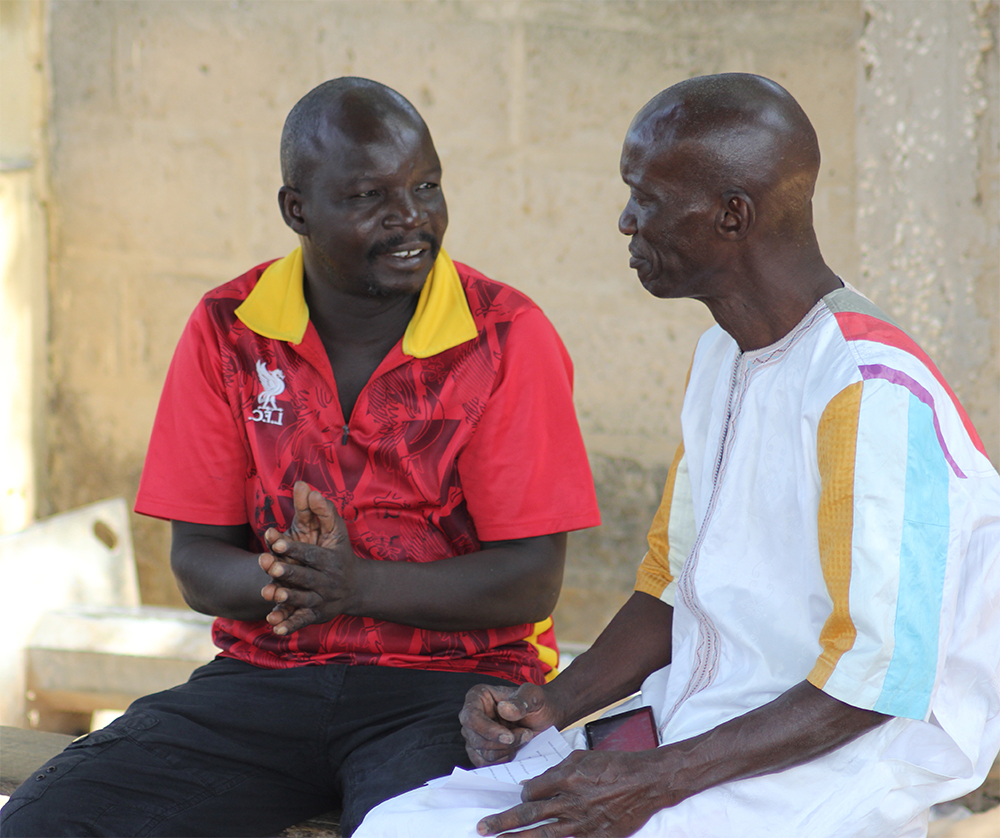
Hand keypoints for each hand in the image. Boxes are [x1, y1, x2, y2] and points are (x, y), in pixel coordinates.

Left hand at [258, 482, 362, 633]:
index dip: (293, 548)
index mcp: (329, 560)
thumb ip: (323, 510)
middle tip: (271, 566)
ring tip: (271, 593)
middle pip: (305, 577)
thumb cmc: (340, 553)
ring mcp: (321, 600)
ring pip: (303, 600)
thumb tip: (308, 488)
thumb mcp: (337, 531)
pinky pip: (302, 621)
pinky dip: (289, 625)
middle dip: (289, 572)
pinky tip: (274, 627)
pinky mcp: (316, 615)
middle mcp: (326, 581)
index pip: (310, 553)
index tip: (276, 543)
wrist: (357, 587)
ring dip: (287, 598)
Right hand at [460, 682, 559, 766]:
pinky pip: (485, 764)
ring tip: (524, 738)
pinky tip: (517, 749)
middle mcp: (472, 716)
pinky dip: (504, 760)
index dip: (488, 730)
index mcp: (478, 696)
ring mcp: (474, 735)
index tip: (509, 737)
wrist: (544, 719)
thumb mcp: (534, 696)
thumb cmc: (536, 703)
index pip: (471, 717)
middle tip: (526, 734)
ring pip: (482, 754)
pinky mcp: (480, 752)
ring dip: (507, 751)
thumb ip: (521, 701)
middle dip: (503, 743)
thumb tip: (504, 709)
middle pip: (476, 739)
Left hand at [477, 748, 668, 837]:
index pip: (531, 792)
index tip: (522, 800)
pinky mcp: (596, 837)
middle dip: (502, 822)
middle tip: (482, 828)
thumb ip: (555, 771)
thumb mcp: (582, 757)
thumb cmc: (614, 765)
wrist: (646, 781)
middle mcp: (571, 801)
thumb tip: (530, 786)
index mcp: (567, 777)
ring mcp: (583, 823)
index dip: (524, 797)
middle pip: (529, 815)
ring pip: (542, 835)